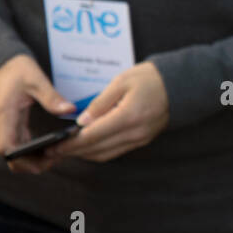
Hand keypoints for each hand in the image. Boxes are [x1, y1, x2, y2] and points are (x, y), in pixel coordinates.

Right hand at [0, 54, 75, 173]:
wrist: (1, 63)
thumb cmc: (17, 70)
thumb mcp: (35, 78)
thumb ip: (50, 96)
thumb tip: (69, 110)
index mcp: (4, 115)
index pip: (6, 148)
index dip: (23, 160)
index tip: (45, 159)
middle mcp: (2, 126)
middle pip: (12, 157)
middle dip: (33, 164)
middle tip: (59, 158)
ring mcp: (6, 127)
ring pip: (17, 154)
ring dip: (35, 159)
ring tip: (60, 154)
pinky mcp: (12, 126)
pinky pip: (21, 145)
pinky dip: (34, 151)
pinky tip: (53, 148)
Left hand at [54, 61, 168, 162]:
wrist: (179, 85)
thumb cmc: (149, 78)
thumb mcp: (121, 82)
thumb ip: (100, 103)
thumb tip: (81, 122)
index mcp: (128, 116)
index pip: (92, 136)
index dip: (71, 144)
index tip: (54, 147)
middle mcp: (135, 133)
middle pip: (97, 149)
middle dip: (74, 152)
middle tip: (54, 151)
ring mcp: (140, 139)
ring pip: (106, 154)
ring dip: (85, 154)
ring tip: (67, 150)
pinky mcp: (142, 141)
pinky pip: (116, 151)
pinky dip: (99, 151)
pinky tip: (87, 146)